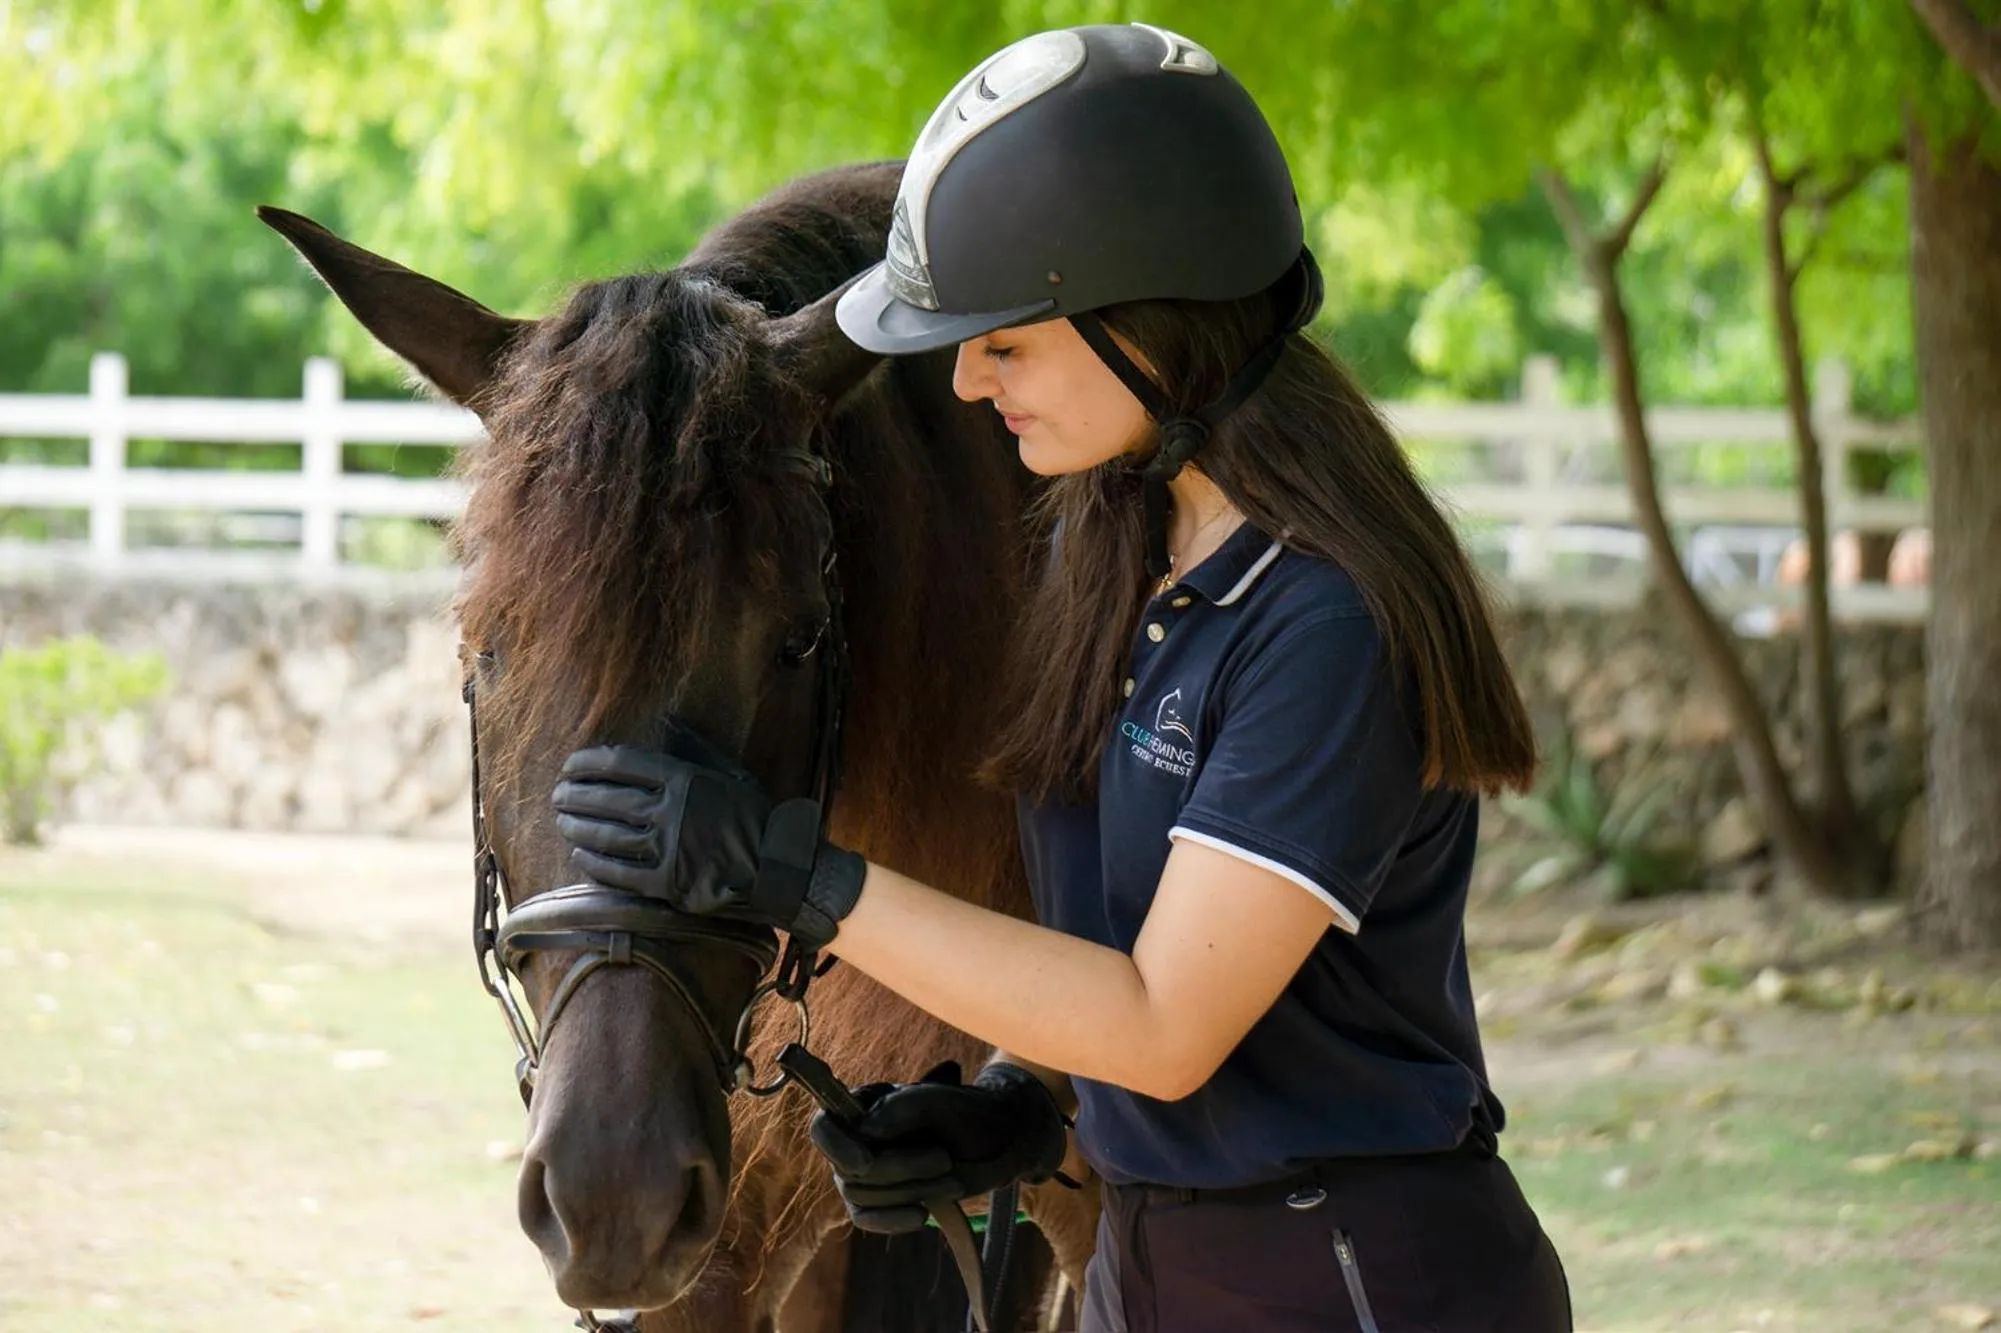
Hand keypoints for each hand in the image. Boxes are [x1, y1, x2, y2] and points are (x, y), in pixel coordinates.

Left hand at [551, 731, 865, 949]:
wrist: (780, 868)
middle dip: (574, 795)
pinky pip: (620, 873)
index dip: (588, 763)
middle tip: (557, 795)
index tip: (570, 766)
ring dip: (578, 828)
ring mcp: (669, 849)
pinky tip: (581, 856)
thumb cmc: (755, 817)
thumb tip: (667, 722)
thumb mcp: (729, 773)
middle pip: (607, 799)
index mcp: (685, 779)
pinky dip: (595, 864)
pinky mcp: (668, 884)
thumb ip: (694, 749)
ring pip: (607, 836)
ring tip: (563, 822)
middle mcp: (672, 811)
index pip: (621, 764)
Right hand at [810, 1061, 1068, 1233]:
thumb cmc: (964, 1113)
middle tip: (944, 1159)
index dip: (836, 1145)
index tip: (866, 1161)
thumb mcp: (936, 1100)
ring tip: (951, 1179)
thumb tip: (865, 1132)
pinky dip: (893, 1220)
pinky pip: (868, 1219)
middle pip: (850, 1168)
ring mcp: (866, 1174)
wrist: (997, 1142)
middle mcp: (856, 1140)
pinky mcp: (880, 1203)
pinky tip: (922, 1216)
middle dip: (900, 1168)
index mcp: (862, 1105)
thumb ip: (898, 1108)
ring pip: (862, 1195)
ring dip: (911, 1189)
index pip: (822, 1126)